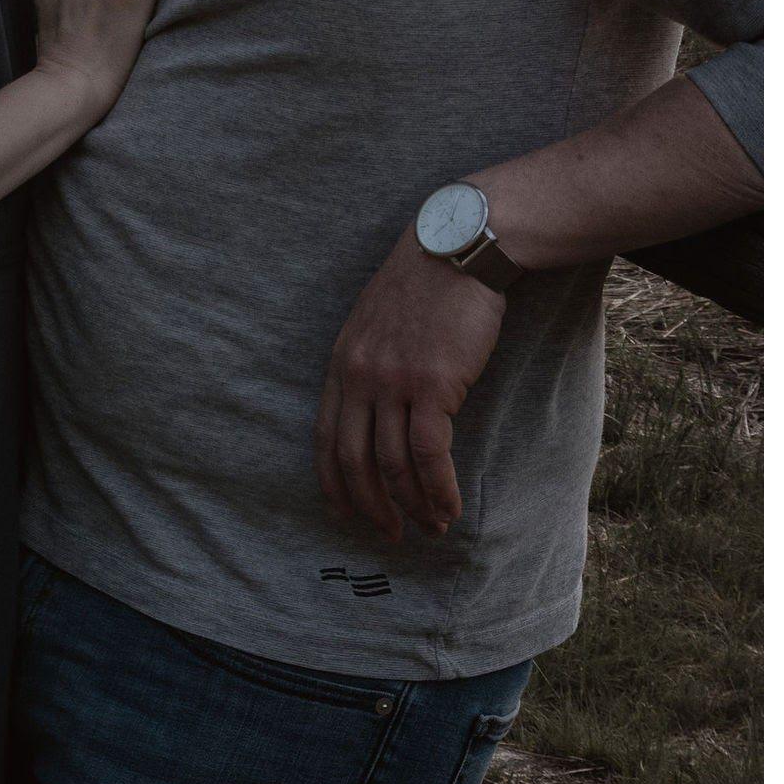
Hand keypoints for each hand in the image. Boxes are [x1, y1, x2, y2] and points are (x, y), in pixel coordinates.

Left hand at [313, 230, 504, 543]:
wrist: (457, 248)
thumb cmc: (426, 285)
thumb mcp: (377, 322)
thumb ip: (369, 364)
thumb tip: (377, 409)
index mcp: (342, 362)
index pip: (325, 437)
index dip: (334, 482)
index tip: (346, 514)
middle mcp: (359, 375)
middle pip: (353, 460)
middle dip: (370, 506)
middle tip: (390, 534)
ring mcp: (393, 381)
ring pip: (393, 463)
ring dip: (412, 504)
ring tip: (431, 527)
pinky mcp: (433, 384)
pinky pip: (430, 454)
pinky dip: (438, 489)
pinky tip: (450, 507)